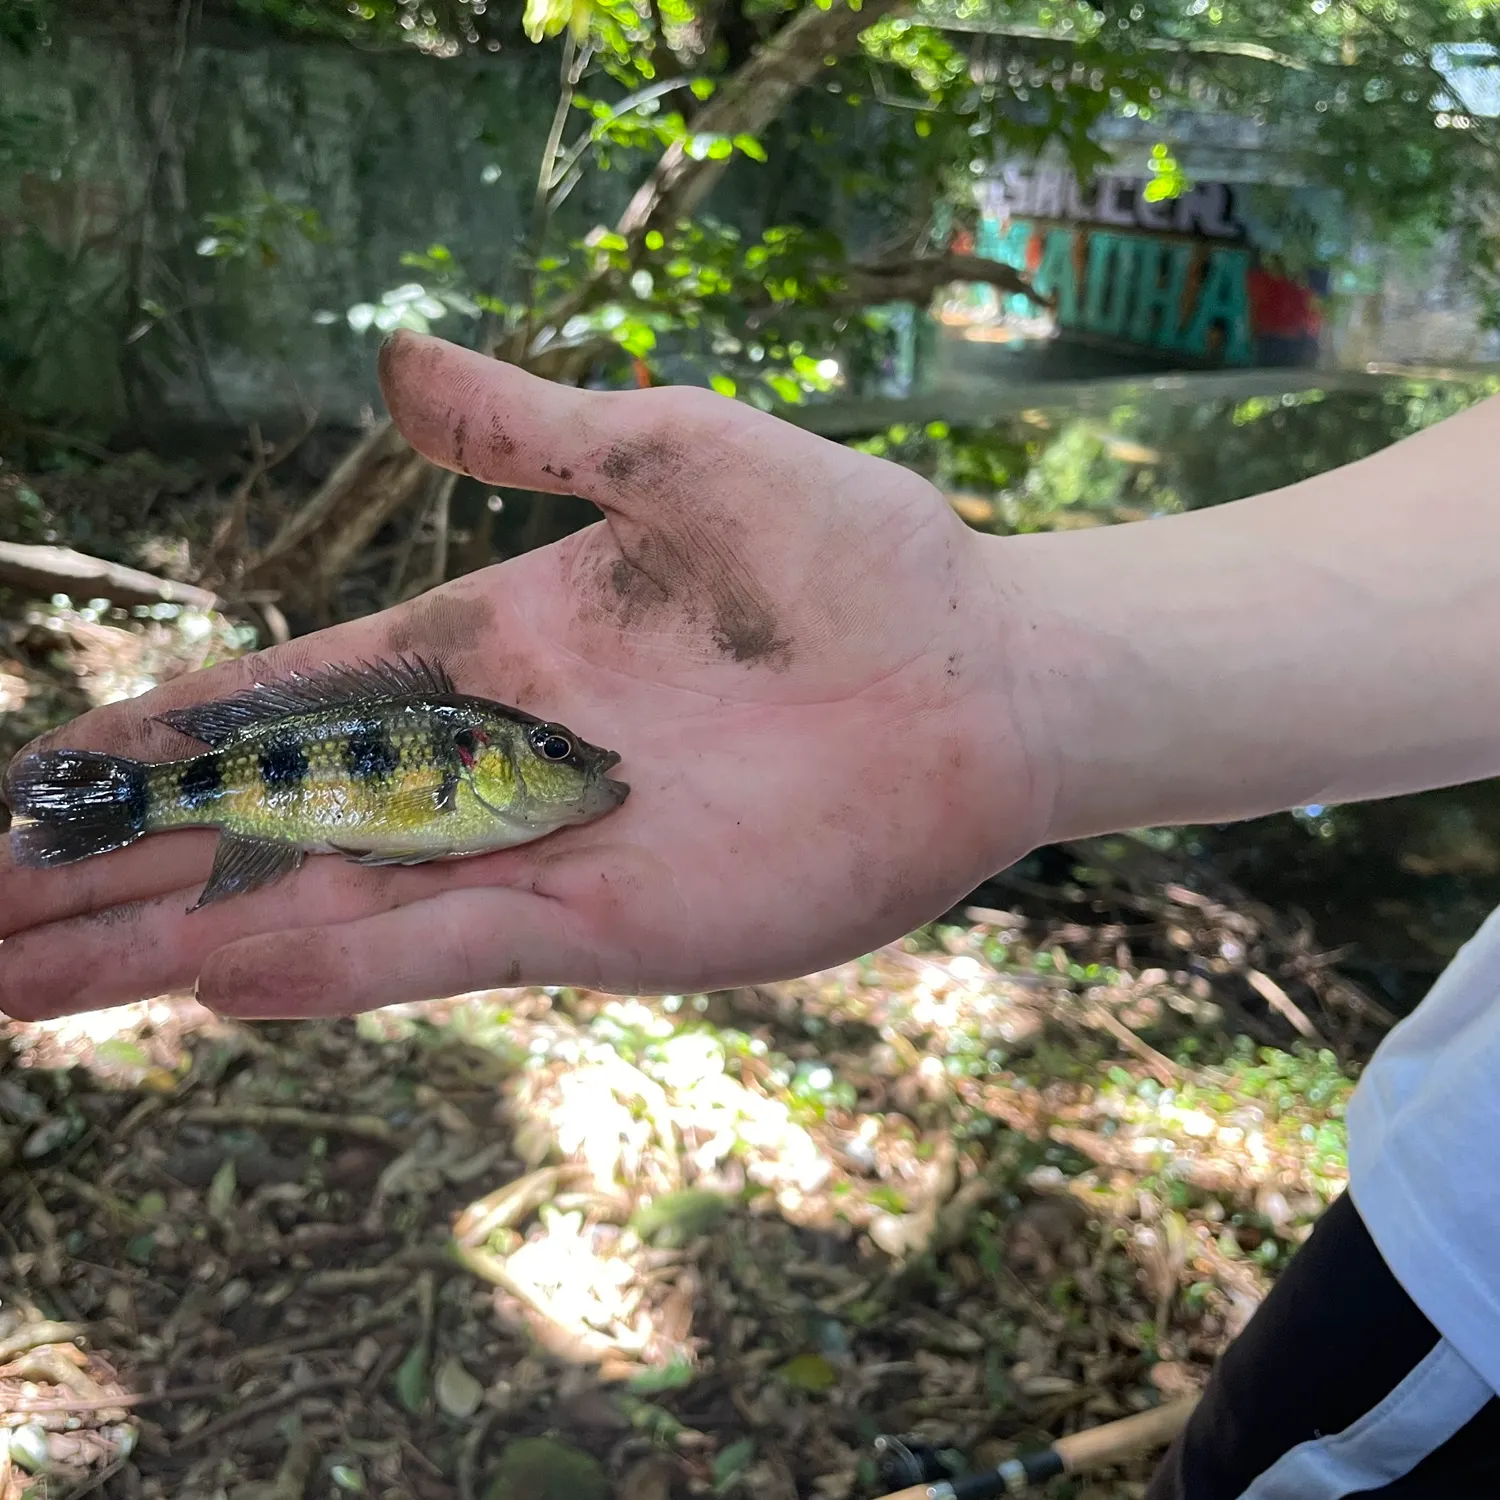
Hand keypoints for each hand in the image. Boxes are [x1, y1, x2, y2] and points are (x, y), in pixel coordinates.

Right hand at [0, 331, 1048, 1020]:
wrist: (980, 669)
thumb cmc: (848, 555)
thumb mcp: (668, 451)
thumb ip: (522, 427)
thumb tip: (387, 362)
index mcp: (486, 654)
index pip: (278, 706)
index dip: (151, 746)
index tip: (32, 779)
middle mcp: (491, 766)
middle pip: (265, 828)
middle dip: (115, 875)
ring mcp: (544, 851)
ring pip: (322, 908)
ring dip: (172, 947)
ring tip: (26, 984)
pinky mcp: (613, 922)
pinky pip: (444, 945)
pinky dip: (331, 968)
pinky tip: (213, 980)